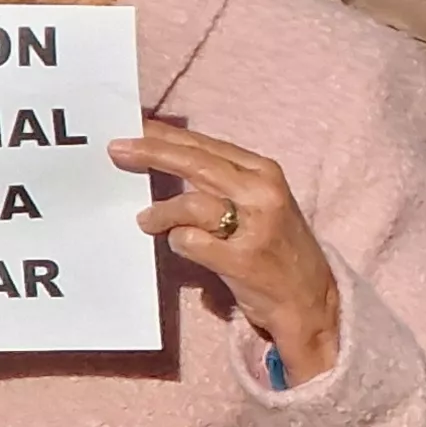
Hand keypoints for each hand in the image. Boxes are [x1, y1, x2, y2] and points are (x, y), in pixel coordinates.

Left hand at [115, 120, 342, 382]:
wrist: (309, 298)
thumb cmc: (277, 248)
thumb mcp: (258, 203)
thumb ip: (219, 182)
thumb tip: (167, 157)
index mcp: (265, 172)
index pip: (206, 146)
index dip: (166, 137)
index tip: (133, 127)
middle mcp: (263, 191)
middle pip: (196, 163)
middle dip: (152, 154)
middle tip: (117, 150)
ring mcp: (255, 226)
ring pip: (191, 204)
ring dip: (160, 214)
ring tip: (146, 221)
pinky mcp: (243, 260)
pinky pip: (190, 242)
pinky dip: (178, 243)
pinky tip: (182, 247)